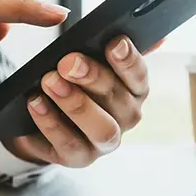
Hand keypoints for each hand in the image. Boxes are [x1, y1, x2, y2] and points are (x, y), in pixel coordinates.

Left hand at [4, 36, 161, 167]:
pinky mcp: (80, 158)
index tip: (114, 43)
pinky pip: (69, 144)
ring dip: (75, 104)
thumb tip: (159, 38)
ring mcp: (105, 142)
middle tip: (67, 62)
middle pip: (118, 99)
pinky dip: (51, 122)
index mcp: (134, 90)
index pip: (139, 75)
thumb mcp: (92, 60)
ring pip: (101, 128)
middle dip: (93, 78)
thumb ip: (118, 47)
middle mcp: (126, 117)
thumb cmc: (74, 84)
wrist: (41, 119)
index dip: (128, 60)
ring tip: (49, 81)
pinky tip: (36, 102)